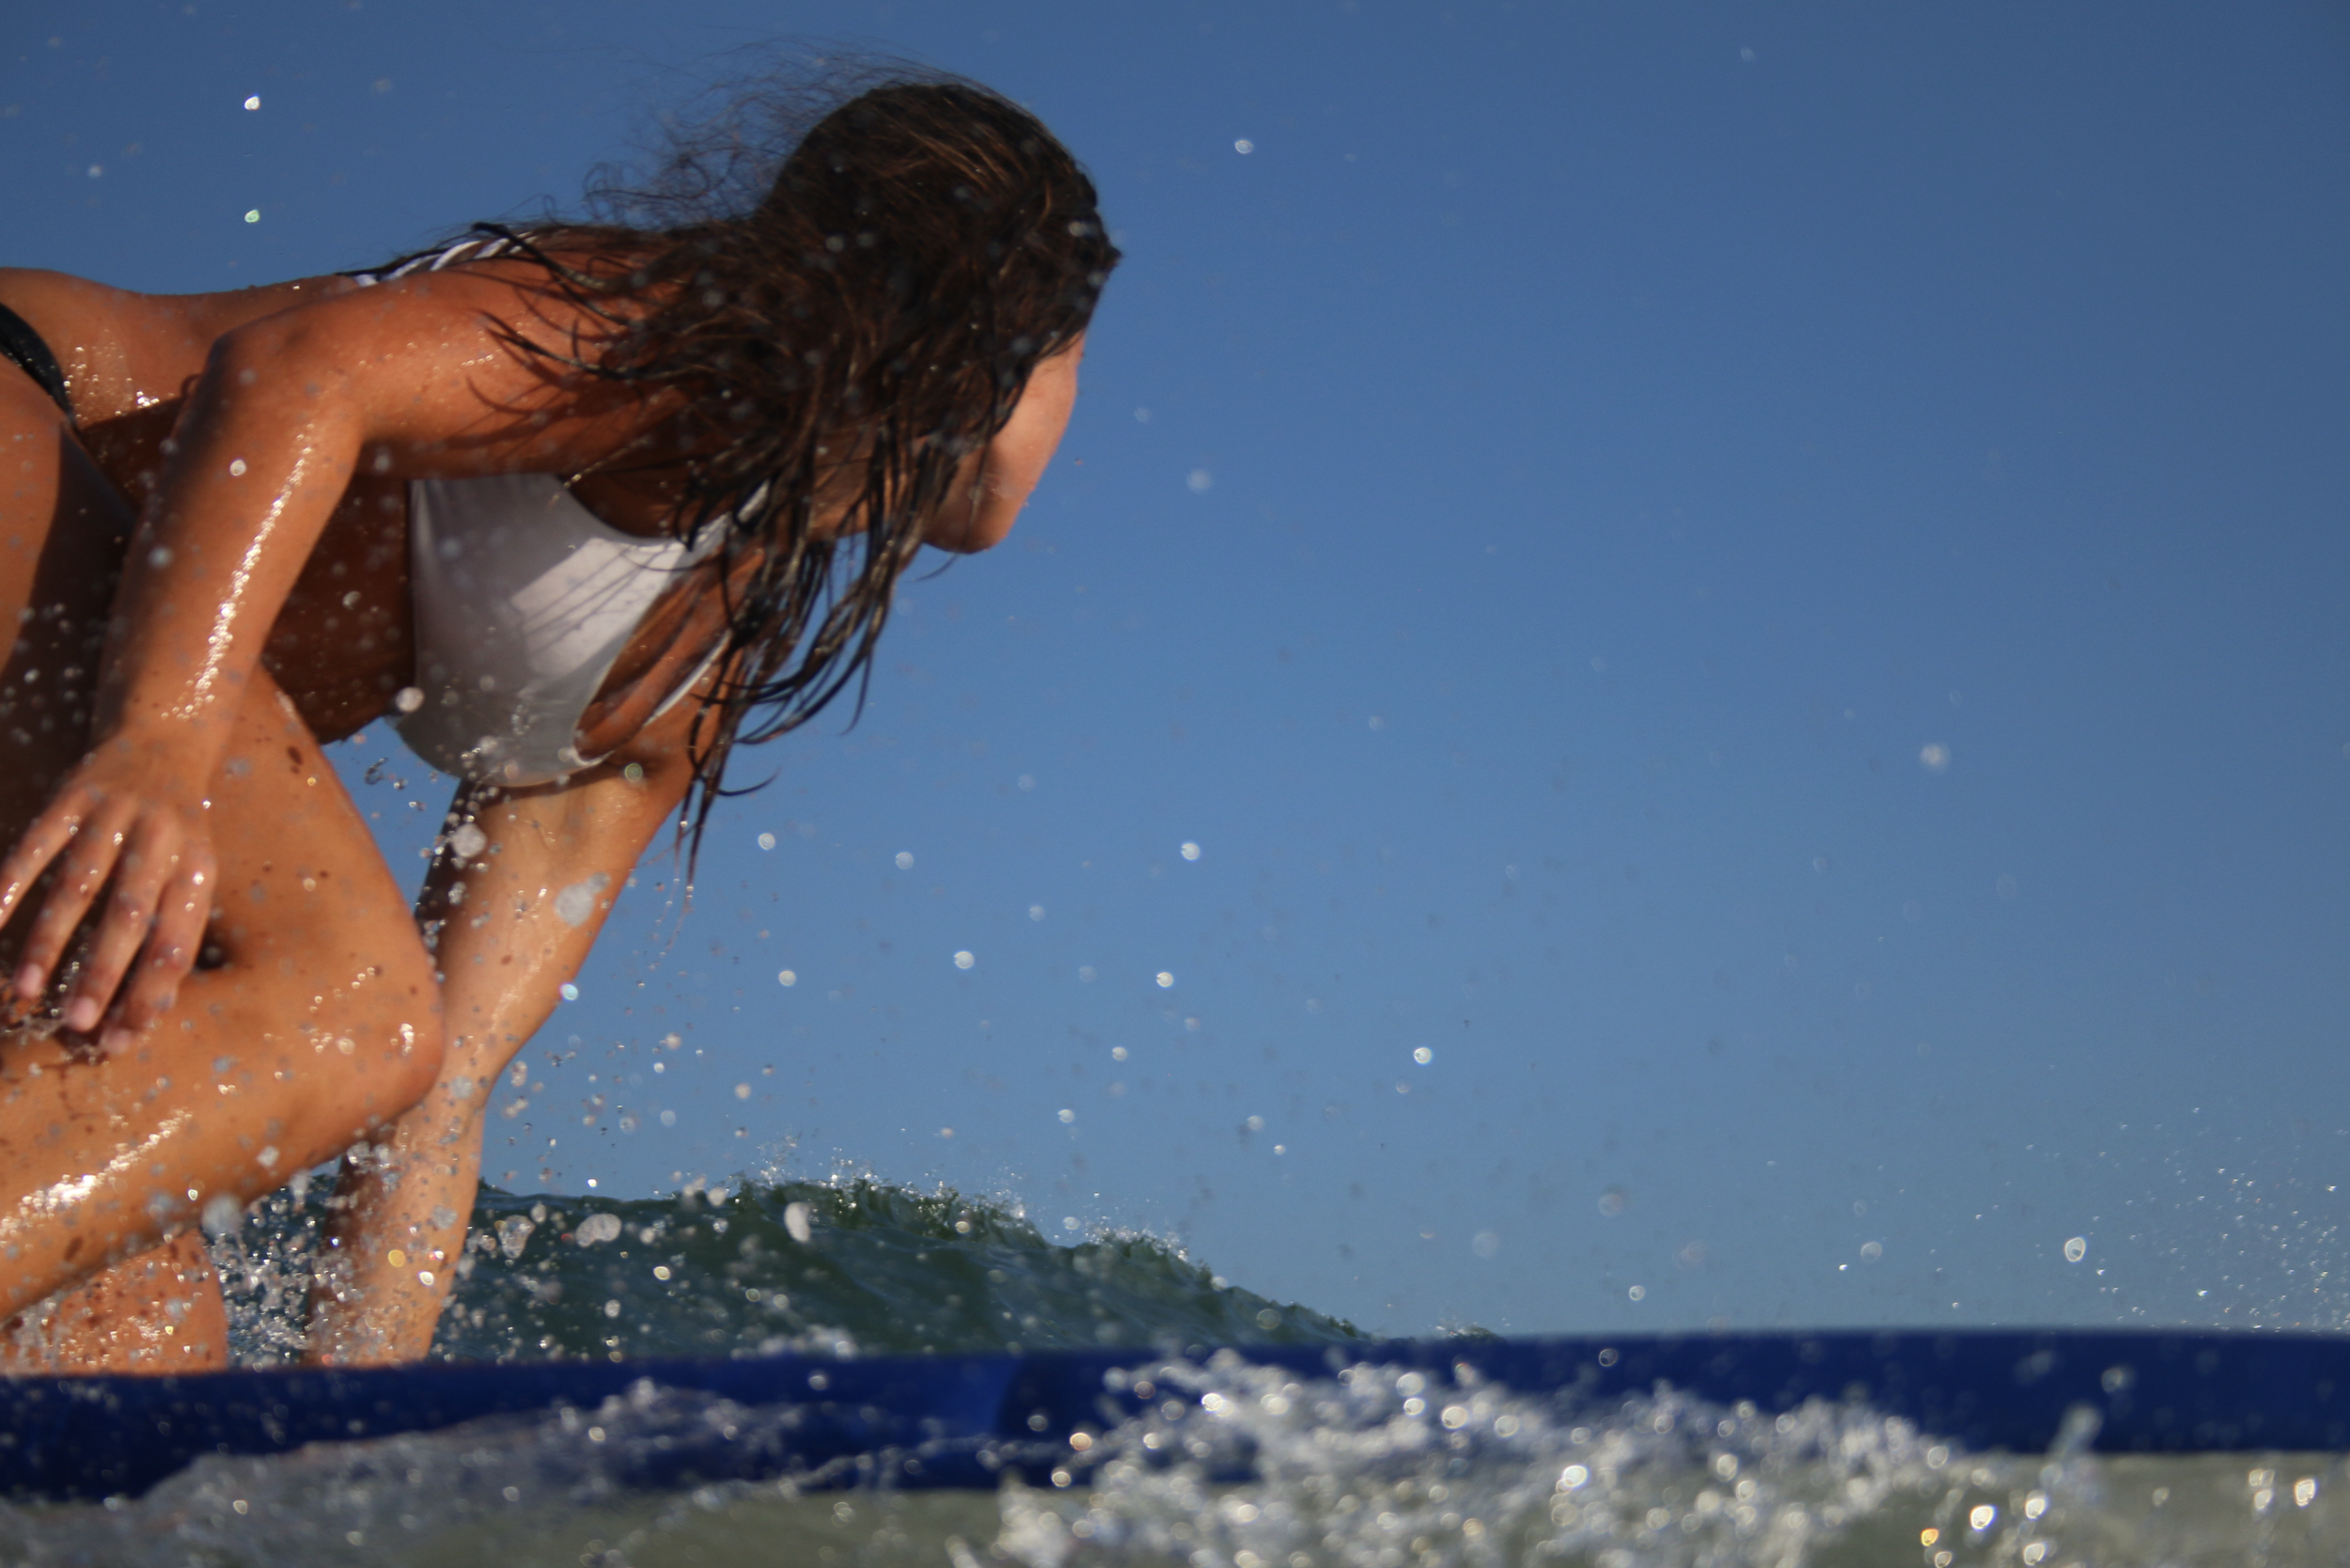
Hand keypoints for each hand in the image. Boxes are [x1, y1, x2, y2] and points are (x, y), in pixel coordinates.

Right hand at [0, 739, 217, 1051]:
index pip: (177, 942)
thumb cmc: (178, 833)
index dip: (151, 993)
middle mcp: (161, 842)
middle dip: (104, 973)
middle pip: (130, 916)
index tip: (122, 1039)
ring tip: (27, 990)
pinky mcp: (72, 798)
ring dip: (51, 940)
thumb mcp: (194, 875)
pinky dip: (9, 883)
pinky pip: (35, 845)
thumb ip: (174, 935)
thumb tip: (153, 1013)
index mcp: (198, 869)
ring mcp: (114, 817)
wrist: (165, 740)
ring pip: (78, 885)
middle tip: (77, 1024)